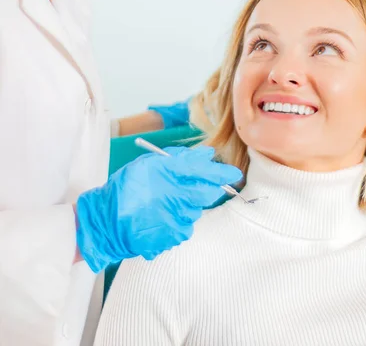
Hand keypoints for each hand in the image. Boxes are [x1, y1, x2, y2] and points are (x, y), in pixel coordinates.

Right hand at [75, 146, 241, 272]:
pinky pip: (183, 228)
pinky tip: (159, 219)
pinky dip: (176, 222)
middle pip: (206, 194)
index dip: (222, 173)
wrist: (104, 221)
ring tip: (164, 205)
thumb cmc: (125, 188)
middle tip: (186, 189)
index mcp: (169, 175)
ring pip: (194, 211)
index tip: (234, 174)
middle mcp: (175, 197)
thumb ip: (179, 158)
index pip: (205, 172)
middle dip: (205, 191)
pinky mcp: (171, 238)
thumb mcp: (148, 164)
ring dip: (186, 207)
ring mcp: (174, 220)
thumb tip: (207, 155)